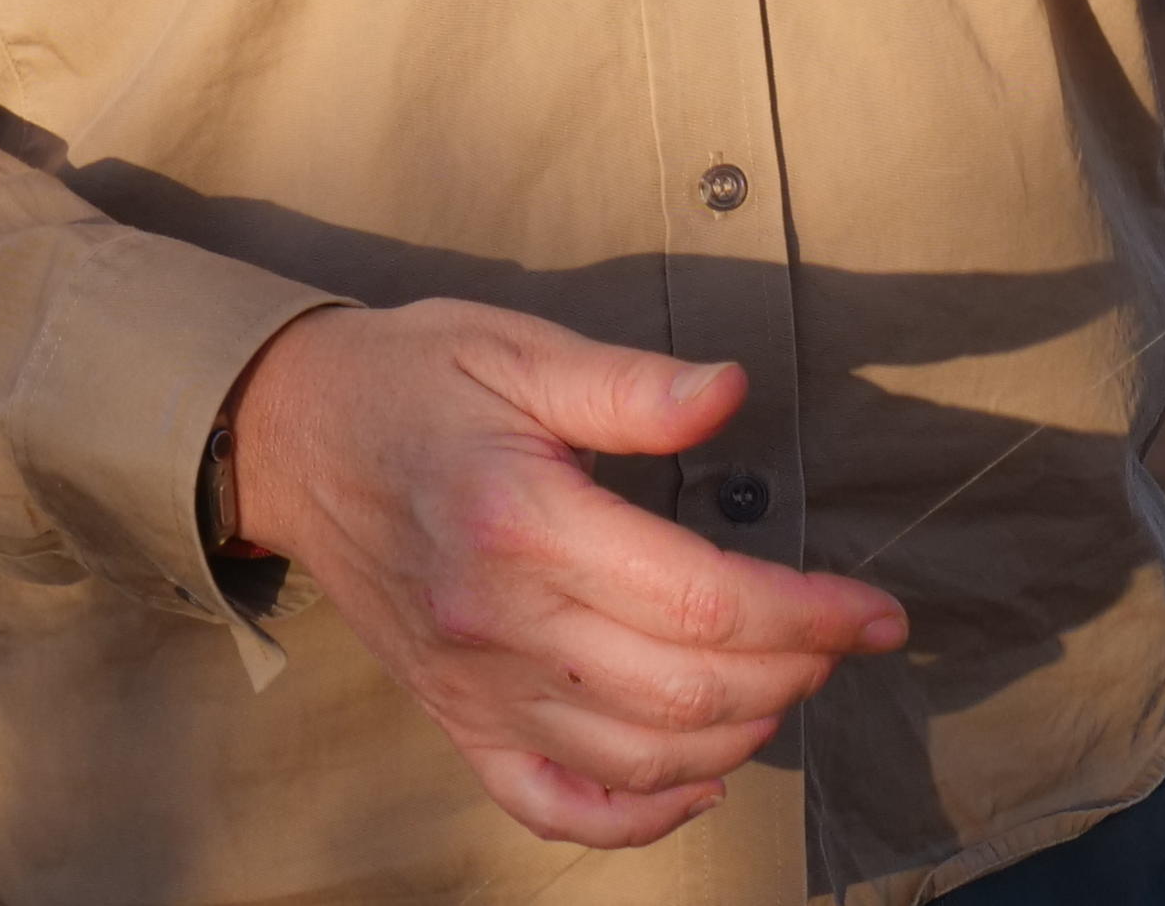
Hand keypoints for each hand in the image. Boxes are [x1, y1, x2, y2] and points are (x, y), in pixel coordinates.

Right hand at [222, 300, 908, 849]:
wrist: (289, 437)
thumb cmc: (411, 380)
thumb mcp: (518, 349)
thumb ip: (629, 385)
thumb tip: (729, 392)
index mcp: (523, 522)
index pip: (700, 601)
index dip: (809, 614)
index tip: (876, 610)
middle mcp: (499, 624)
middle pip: (684, 691)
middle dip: (794, 671)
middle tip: (842, 635)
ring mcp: (475, 688)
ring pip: (638, 757)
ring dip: (738, 733)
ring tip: (788, 681)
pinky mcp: (458, 720)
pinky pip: (556, 806)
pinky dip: (641, 814)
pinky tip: (698, 777)